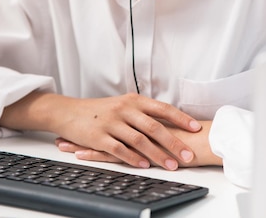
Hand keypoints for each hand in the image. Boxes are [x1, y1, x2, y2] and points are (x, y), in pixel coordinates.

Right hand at [55, 110, 221, 168]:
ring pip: (139, 139)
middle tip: (188, 154)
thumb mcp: (122, 105)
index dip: (180, 118)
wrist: (69, 112)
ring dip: (157, 154)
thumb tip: (169, 123)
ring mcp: (112, 122)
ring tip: (171, 165)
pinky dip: (133, 158)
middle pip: (154, 126)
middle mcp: (124, 109)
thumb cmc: (100, 110)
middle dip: (174, 142)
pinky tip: (144, 166)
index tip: (196, 128)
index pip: (161, 108)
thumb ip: (142, 112)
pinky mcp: (99, 137)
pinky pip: (119, 149)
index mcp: (133, 100)